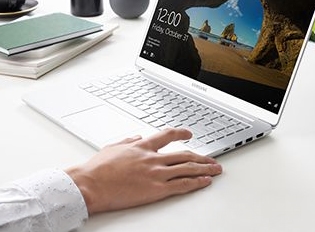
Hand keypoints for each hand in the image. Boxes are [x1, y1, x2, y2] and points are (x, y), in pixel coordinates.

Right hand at [66, 128, 221, 214]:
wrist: (90, 184)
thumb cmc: (98, 167)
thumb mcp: (113, 147)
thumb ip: (128, 140)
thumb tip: (137, 136)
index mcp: (142, 146)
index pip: (167, 135)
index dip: (181, 133)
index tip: (189, 134)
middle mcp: (152, 157)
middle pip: (184, 154)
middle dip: (201, 156)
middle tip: (212, 159)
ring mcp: (155, 173)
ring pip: (187, 168)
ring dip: (204, 168)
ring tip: (216, 169)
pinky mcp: (155, 189)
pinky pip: (181, 185)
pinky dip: (195, 182)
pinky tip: (204, 181)